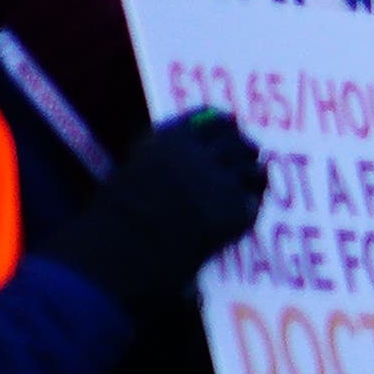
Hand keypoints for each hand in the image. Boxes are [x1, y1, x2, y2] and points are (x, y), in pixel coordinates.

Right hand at [44, 108, 264, 318]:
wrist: (121, 253)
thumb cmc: (120, 213)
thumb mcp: (140, 165)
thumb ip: (172, 149)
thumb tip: (219, 129)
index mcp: (172, 139)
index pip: (217, 120)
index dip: (228, 128)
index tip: (233, 132)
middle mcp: (200, 155)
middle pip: (239, 144)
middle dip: (244, 151)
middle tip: (247, 160)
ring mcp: (220, 183)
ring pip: (253, 170)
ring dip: (252, 176)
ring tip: (249, 185)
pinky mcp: (235, 212)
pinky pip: (253, 202)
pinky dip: (249, 204)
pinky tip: (240, 212)